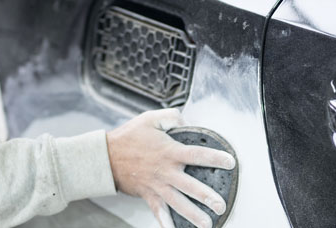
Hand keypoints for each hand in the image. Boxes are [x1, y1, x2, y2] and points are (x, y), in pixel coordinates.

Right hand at [106, 109, 236, 227]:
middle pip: (190, 186)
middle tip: (221, 205)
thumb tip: (186, 121)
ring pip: (178, 203)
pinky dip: (166, 223)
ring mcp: (157, 186)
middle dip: (207, 197)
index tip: (230, 163)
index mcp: (169, 151)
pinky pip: (159, 212)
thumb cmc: (128, 137)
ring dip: (193, 215)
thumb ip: (171, 117)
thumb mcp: (150, 119)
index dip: (215, 158)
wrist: (105, 157)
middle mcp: (166, 171)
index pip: (197, 155)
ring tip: (207, 224)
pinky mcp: (148, 195)